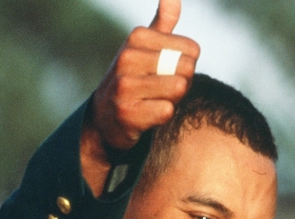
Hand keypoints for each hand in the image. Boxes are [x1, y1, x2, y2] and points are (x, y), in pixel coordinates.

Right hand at [81, 0, 199, 193]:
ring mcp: (125, 86)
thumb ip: (162, 23)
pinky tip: (147, 116)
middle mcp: (127, 58)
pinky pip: (166, 111)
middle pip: (186, 69)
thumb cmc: (131, 80)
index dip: (186, 65)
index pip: (192, 49)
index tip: (167, 73)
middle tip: (163, 90)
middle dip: (182, 83)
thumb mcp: (143, 48)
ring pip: (178, 89)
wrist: (103, 119)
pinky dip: (162, 117)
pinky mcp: (127, 113)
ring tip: (154, 101)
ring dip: (173, 100)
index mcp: (137, 37)